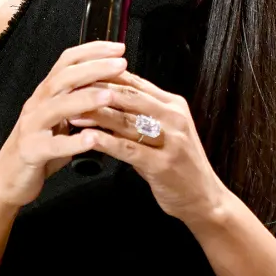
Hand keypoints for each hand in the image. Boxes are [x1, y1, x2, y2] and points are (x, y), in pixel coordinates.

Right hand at [0, 40, 126, 206]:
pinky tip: (91, 139)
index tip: (119, 48)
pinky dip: (72, 142)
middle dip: (94, 68)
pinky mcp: (31, 152)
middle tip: (122, 64)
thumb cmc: (39, 147)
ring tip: (110, 95)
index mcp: (46, 94)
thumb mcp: (59, 119)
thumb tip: (110, 83)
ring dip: (85, 99)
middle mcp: (37, 105)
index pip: (67, 62)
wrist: (6, 179)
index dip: (92, 51)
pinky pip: (52, 146)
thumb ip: (78, 101)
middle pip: (64, 78)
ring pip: (57, 107)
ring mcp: (32, 127)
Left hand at [68, 70, 229, 227]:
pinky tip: (88, 139)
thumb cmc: (179, 166)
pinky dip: (106, 142)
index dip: (106, 77)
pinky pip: (129, 149)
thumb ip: (139, 116)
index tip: (81, 77)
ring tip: (72, 114)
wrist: (204, 199)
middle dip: (98, 92)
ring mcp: (170, 140)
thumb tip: (106, 101)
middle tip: (70, 91)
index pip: (135, 82)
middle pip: (130, 96)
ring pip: (127, 120)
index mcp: (173, 105)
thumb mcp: (163, 133)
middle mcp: (174, 118)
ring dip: (97, 116)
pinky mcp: (163, 164)